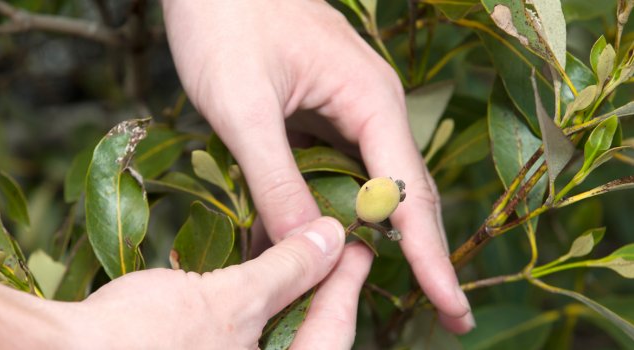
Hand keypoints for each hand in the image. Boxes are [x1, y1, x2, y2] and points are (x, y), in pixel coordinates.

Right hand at [0, 217, 372, 348]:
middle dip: (323, 291)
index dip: (347, 284)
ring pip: (274, 337)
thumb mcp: (227, 299)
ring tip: (299, 251)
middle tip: (334, 245)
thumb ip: (285, 271)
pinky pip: (242, 339)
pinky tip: (250, 275)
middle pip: (309, 338)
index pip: (332, 334)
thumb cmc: (141, 339)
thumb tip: (331, 239)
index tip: (357, 244)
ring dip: (288, 295)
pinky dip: (252, 308)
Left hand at [162, 0, 473, 332]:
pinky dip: (327, 209)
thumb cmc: (224, 22)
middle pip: (402, 194)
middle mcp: (369, 108)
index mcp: (368, 100)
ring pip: (367, 187)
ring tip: (384, 288)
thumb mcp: (243, 106)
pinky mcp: (319, 115)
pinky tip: (316, 240)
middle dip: (420, 254)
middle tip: (445, 314)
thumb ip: (275, 178)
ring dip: (369, 237)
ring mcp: (346, 111)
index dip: (429, 254)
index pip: (409, 192)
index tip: (451, 304)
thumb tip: (307, 246)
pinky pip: (332, 171)